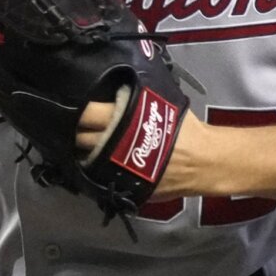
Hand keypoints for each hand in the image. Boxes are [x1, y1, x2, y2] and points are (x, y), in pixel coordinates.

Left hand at [77, 100, 207, 198]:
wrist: (206, 162)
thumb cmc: (186, 130)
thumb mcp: (162, 106)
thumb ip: (136, 100)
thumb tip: (117, 89)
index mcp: (125, 121)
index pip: (88, 113)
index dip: (76, 110)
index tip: (70, 106)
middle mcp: (116, 145)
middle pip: (80, 137)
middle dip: (73, 132)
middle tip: (70, 126)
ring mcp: (117, 169)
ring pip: (84, 159)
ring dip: (79, 152)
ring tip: (77, 145)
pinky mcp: (123, 186)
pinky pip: (98, 178)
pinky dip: (92, 170)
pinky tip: (90, 164)